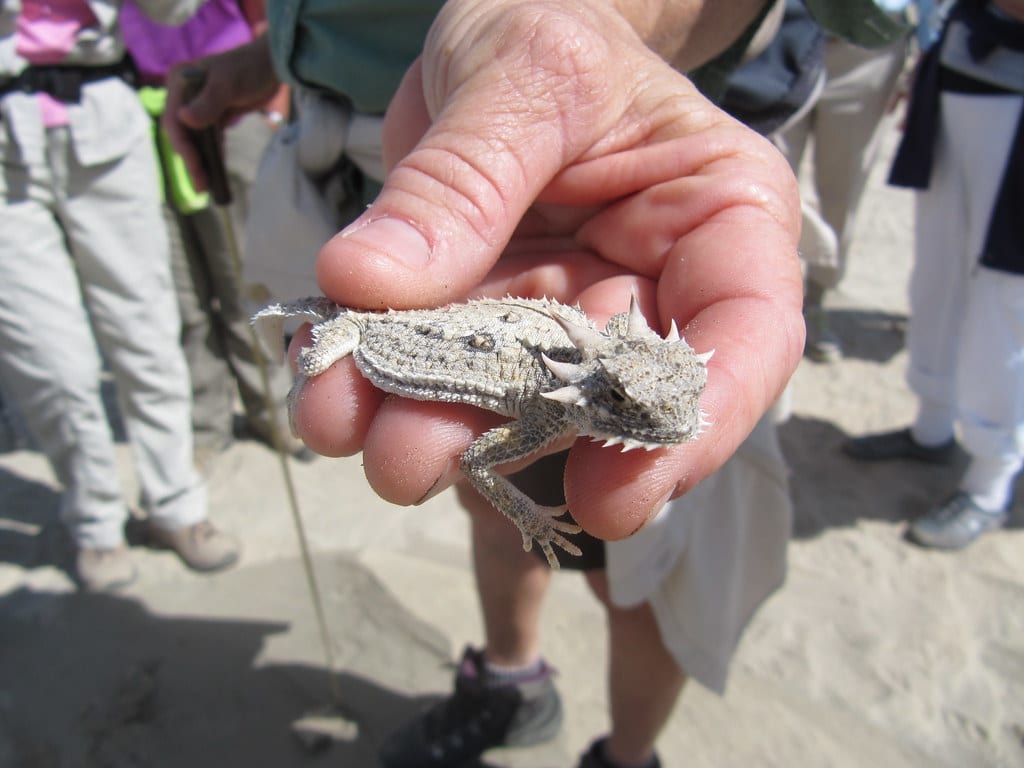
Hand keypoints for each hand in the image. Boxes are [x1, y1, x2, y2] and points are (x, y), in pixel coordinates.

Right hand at [161, 34, 280, 189]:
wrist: (271, 63)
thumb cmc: (249, 68)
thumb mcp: (228, 84)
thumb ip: (208, 102)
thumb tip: (185, 119)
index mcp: (179, 82)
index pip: (174, 121)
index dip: (184, 148)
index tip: (196, 168)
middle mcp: (184, 94)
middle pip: (182, 134)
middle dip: (191, 160)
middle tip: (202, 186)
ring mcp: (197, 105)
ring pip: (195, 139)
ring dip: (201, 161)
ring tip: (208, 186)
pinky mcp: (212, 113)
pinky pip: (209, 138)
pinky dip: (212, 154)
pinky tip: (217, 171)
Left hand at [291, 1, 804, 539]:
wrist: (507, 17)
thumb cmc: (552, 22)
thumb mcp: (521, 70)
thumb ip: (464, 178)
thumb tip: (369, 284)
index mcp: (717, 219)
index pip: (745, 340)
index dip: (692, 430)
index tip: (615, 496)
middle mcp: (649, 287)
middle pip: (604, 397)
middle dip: (509, 441)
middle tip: (411, 464)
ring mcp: (564, 314)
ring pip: (509, 402)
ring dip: (424, 424)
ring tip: (338, 423)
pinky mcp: (489, 321)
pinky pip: (440, 369)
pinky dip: (380, 384)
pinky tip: (324, 383)